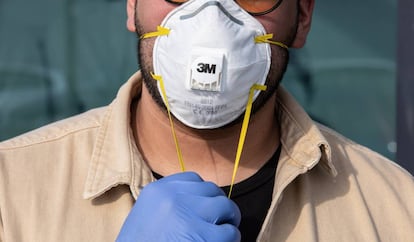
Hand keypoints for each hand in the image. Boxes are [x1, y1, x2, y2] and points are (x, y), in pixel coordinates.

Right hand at [116, 172, 240, 241]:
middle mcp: (173, 197)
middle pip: (211, 190)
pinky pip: (229, 232)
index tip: (204, 206)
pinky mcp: (203, 236)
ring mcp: (188, 215)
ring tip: (221, 234)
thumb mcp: (147, 216)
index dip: (203, 194)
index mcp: (157, 191)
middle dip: (218, 205)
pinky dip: (230, 239)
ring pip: (225, 206)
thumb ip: (170, 203)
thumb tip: (199, 200)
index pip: (193, 179)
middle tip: (219, 221)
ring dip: (227, 221)